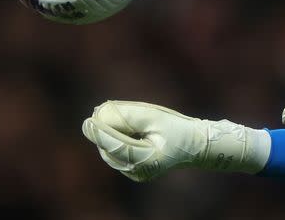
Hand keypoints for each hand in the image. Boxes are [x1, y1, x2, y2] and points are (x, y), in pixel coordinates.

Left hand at [82, 100, 267, 181]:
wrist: (195, 144)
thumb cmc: (177, 128)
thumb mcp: (155, 117)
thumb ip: (128, 115)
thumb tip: (100, 114)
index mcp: (148, 161)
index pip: (118, 145)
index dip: (102, 132)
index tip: (89, 119)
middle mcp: (139, 172)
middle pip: (111, 150)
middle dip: (103, 131)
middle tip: (96, 112)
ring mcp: (136, 174)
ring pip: (111, 152)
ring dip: (108, 135)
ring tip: (110, 115)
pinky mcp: (134, 170)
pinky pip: (117, 154)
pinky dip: (114, 139)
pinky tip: (119, 126)